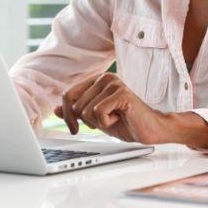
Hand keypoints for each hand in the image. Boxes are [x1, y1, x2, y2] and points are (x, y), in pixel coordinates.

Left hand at [53, 73, 168, 144]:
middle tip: (105, 121)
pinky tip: (120, 117)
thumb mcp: (95, 119)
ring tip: (116, 117)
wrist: (152, 129)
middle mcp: (104, 78)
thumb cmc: (126, 123)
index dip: (66, 115)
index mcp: (97, 80)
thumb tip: (56, 109)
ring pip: (86, 110)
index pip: (68, 95)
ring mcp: (113, 83)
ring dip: (99, 122)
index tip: (73, 129)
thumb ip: (77, 112)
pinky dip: (107, 122)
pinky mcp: (121, 93)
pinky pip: (98, 112)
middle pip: (75, 105)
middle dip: (85, 121)